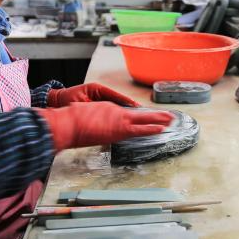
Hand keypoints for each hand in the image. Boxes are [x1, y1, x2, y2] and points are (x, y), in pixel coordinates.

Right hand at [38, 103, 173, 150]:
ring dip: (158, 120)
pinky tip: (161, 129)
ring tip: (171, 120)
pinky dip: (151, 128)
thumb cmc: (71, 121)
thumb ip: (97, 124)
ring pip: (143, 119)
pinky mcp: (119, 129)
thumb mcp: (86, 118)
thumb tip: (100, 129)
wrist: (67, 123)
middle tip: (170, 116)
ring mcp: (118, 119)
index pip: (129, 113)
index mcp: (108, 108)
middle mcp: (115, 112)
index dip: (141, 117)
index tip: (149, 119)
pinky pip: (139, 129)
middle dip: (156, 116)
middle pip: (140, 114)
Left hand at [47, 82, 139, 107]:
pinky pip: (108, 109)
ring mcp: (98, 98)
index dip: (126, 101)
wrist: (56, 102)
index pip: (115, 95)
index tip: (135, 106)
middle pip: (117, 100)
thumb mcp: (80, 103)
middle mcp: (99, 92)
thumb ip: (93, 108)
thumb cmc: (66, 100)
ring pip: (114, 105)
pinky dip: (115, 114)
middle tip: (139, 112)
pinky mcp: (97, 104)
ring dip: (122, 111)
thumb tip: (106, 112)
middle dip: (127, 107)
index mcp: (96, 89)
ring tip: (133, 116)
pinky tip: (121, 120)